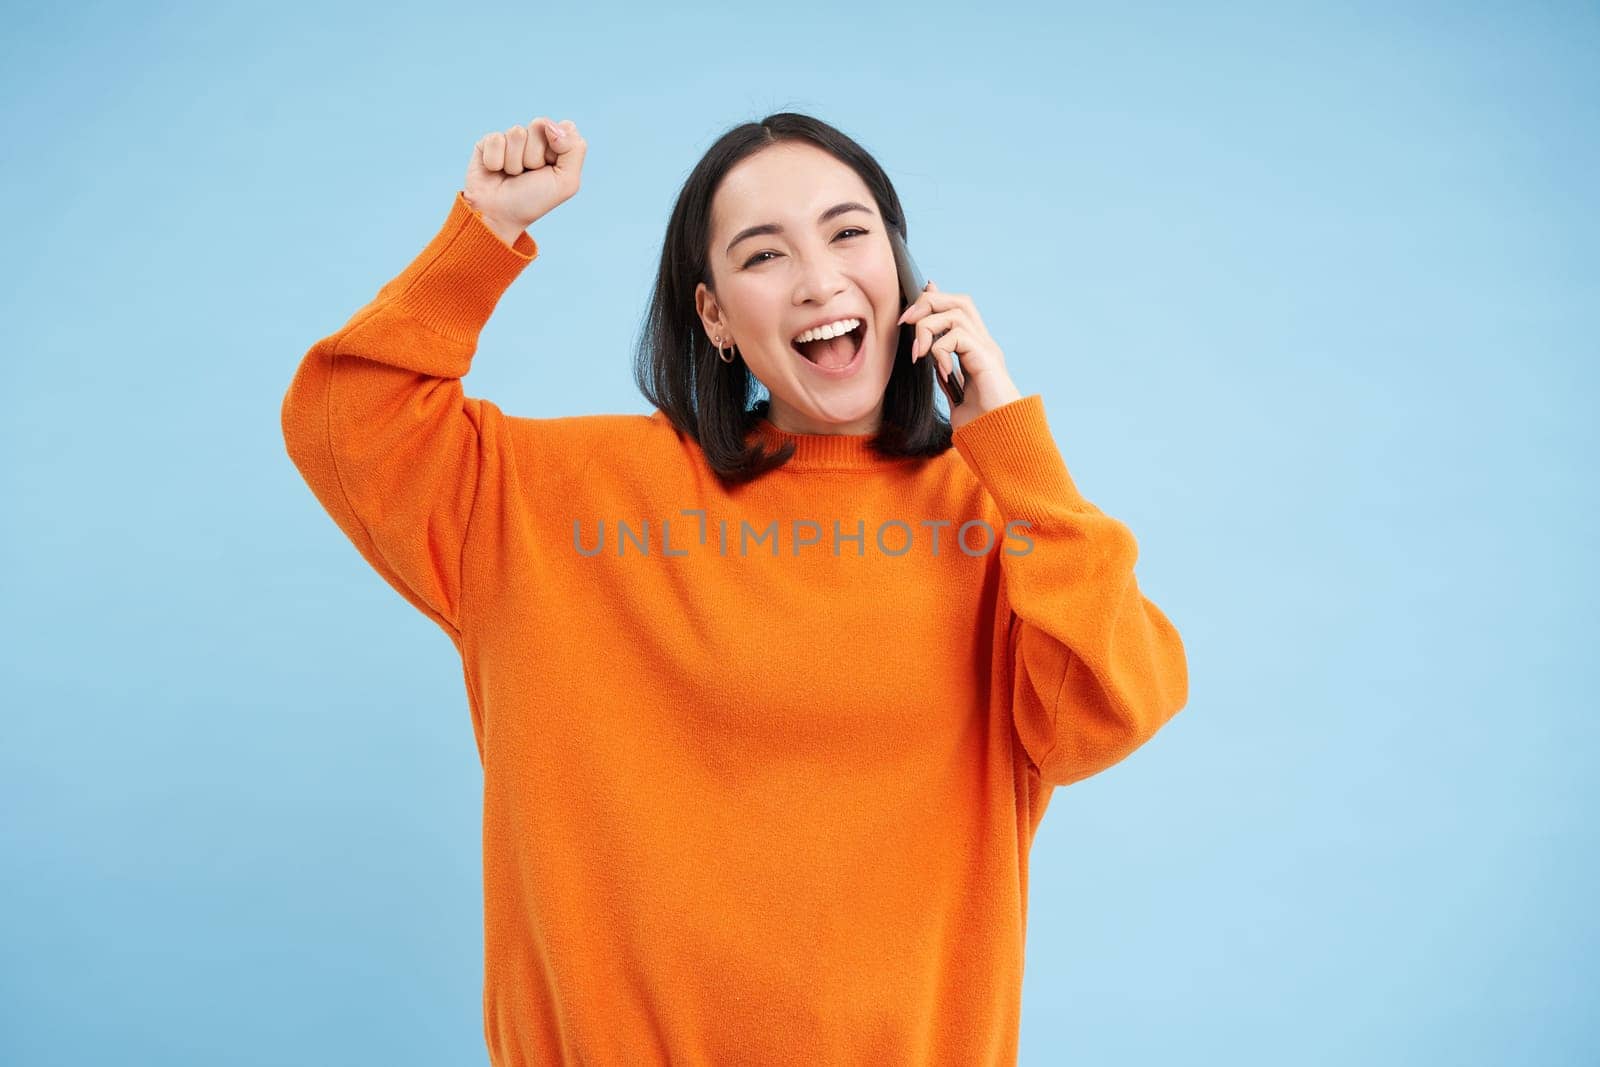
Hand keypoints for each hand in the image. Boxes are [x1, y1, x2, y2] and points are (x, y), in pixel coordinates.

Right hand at [462, 116, 587, 236]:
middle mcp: (535, 139)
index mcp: (557, 146)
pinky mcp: (489, 141)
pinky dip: (496, 161)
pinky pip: (496, 139)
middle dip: (535, 156)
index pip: (564, 127)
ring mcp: (512, 139)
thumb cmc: (533, 201)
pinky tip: (496, 171)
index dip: (558, 147)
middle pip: (540, 124)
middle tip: (529, 174)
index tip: (550, 169)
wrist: (499, 216)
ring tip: (512, 175)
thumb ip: (574, 149)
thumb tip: (552, 124)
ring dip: (515, 162)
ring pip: (517, 133)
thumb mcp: (566, 181)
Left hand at [897, 280, 1022, 428]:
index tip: (911, 309)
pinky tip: (942, 372)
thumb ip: (945, 376)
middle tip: (905, 323)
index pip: (958, 309)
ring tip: (919, 353)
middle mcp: (984, 345)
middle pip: (959, 301)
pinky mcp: (987, 360)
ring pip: (956, 312)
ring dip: (928, 326)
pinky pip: (958, 337)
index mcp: (977, 350)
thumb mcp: (954, 396)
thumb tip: (930, 360)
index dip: (935, 299)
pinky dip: (940, 350)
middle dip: (928, 303)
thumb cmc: (980, 426)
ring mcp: (987, 350)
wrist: (1000, 442)